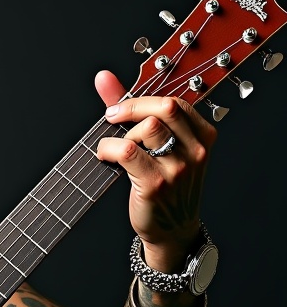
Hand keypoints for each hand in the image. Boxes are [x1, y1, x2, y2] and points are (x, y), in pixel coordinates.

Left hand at [95, 69, 217, 271]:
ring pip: (147, 128)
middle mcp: (196, 150)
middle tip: (111, 119)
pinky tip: (105, 157)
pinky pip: (128, 151)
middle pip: (164, 108)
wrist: (171, 229)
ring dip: (122, 134)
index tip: (119, 110)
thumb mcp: (158, 145)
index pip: (174, 102)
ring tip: (114, 148)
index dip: (141, 100)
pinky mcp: (156, 183)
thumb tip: (103, 77)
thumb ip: (131, 109)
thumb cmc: (162, 184)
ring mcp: (178, 168)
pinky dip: (108, 149)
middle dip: (131, 109)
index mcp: (203, 135)